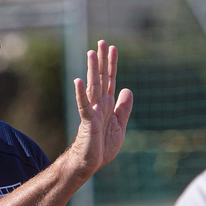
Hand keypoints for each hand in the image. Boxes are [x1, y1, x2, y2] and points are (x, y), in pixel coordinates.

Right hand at [68, 41, 133, 175]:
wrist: (90, 164)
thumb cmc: (102, 147)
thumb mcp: (120, 125)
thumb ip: (124, 108)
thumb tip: (127, 89)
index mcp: (107, 104)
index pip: (110, 79)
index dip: (112, 64)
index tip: (112, 47)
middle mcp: (99, 104)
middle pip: (101, 78)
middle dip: (102, 60)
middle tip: (102, 42)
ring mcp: (92, 111)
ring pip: (93, 87)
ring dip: (92, 70)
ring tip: (91, 53)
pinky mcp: (88, 122)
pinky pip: (84, 106)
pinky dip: (81, 94)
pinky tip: (78, 81)